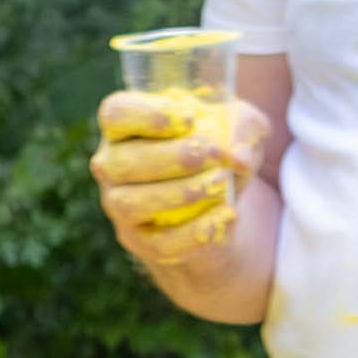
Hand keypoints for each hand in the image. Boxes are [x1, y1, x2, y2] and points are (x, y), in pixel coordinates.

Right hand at [91, 87, 269, 258]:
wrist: (221, 202)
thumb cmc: (220, 152)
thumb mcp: (243, 128)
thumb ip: (245, 128)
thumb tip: (238, 157)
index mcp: (127, 128)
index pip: (115, 114)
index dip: (148, 115)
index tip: (191, 119)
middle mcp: (113, 166)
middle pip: (119, 162)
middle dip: (172, 157)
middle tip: (215, 154)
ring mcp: (120, 206)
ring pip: (130, 203)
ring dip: (180, 193)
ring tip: (220, 184)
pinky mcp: (141, 240)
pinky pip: (159, 242)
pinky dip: (195, 231)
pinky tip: (226, 216)